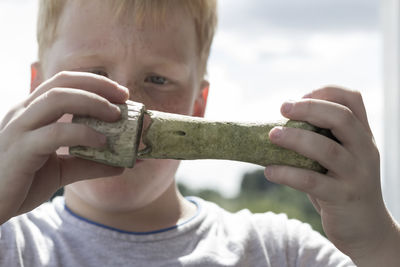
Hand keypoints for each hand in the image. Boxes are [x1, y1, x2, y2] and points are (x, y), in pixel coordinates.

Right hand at [0, 71, 128, 223]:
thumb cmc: (22, 183)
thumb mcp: (61, 170)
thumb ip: (89, 163)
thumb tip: (122, 164)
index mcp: (32, 112)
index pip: (63, 83)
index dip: (94, 83)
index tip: (122, 94)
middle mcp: (24, 113)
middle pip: (63, 83)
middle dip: (98, 86)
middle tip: (124, 98)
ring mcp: (20, 128)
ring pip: (58, 99)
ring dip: (93, 102)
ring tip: (116, 116)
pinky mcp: (21, 149)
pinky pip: (55, 133)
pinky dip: (83, 133)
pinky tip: (103, 142)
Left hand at [264, 86, 399, 265]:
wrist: (367, 230)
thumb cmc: (342, 187)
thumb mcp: (341, 159)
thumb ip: (322, 140)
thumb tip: (277, 126)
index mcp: (363, 136)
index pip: (352, 100)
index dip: (325, 91)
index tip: (300, 96)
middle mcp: (365, 151)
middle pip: (341, 118)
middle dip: (309, 108)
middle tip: (282, 107)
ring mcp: (356, 174)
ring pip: (326, 149)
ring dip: (295, 139)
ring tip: (271, 135)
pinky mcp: (343, 198)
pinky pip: (311, 181)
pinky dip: (287, 173)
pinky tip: (269, 171)